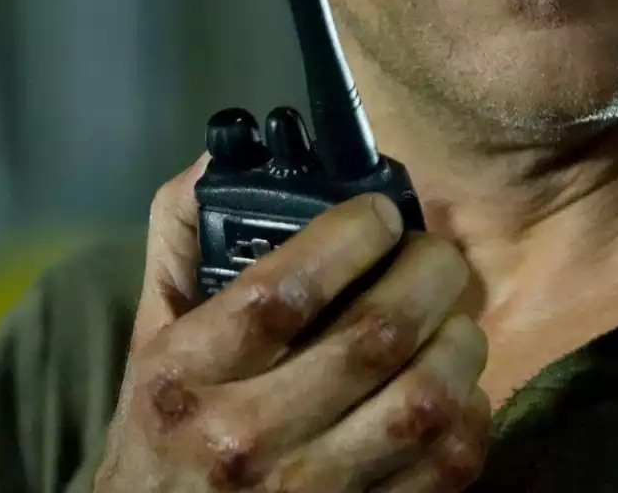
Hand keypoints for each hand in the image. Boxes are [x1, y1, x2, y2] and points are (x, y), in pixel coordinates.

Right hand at [92, 156, 488, 491]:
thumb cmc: (163, 425)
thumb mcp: (148, 333)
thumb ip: (181, 238)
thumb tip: (221, 155)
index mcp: (185, 373)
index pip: (282, 292)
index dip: (350, 236)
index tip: (379, 214)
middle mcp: (241, 440)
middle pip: (373, 338)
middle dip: (428, 275)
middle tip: (435, 255)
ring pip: (421, 402)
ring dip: (458, 343)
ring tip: (453, 318)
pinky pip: (445, 467)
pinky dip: (469, 417)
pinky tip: (455, 389)